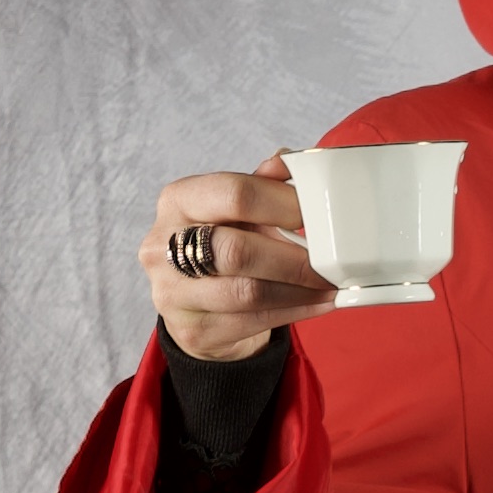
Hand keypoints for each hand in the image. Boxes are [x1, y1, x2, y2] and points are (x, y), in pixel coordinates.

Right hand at [139, 155, 337, 359]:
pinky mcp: (192, 331)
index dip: (281, 203)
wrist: (195, 305)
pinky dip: (294, 312)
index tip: (316, 213)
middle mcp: (162, 246)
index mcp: (178, 201)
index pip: (233, 194)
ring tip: (329, 285)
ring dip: (298, 290)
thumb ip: (261, 185)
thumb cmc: (222, 246)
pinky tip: (317, 303)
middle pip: (236, 250)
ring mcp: (172, 293)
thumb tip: (287, 161)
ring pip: (247, 293)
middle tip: (329, 263)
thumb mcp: (236, 211)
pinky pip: (252, 322)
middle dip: (292, 258)